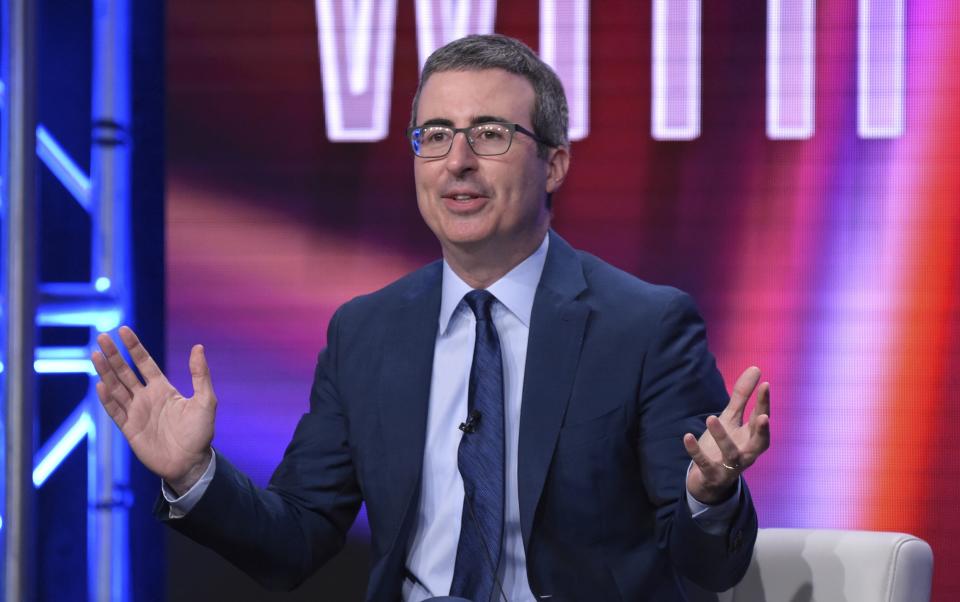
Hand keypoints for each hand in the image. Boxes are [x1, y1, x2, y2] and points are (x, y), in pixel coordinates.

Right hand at [92, 325, 216, 494]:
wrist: (191, 463)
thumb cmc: (200, 432)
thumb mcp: (205, 400)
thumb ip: (200, 375)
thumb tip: (198, 347)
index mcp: (163, 388)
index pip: (144, 363)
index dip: (133, 347)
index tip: (123, 330)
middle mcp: (147, 397)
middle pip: (125, 372)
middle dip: (114, 355)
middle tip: (101, 337)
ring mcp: (136, 412)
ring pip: (116, 388)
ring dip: (105, 372)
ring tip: (95, 354)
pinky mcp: (129, 429)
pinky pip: (115, 411)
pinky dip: (107, 399)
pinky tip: (100, 384)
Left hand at [684, 366, 769, 503]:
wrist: (709, 479)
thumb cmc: (724, 444)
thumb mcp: (731, 418)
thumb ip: (742, 395)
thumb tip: (756, 368)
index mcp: (751, 437)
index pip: (761, 419)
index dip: (764, 403)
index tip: (765, 384)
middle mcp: (746, 453)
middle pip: (759, 442)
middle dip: (762, 430)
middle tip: (764, 417)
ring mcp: (730, 466)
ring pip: (731, 453)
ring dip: (723, 437)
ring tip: (711, 417)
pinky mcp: (712, 474)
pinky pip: (705, 464)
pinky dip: (696, 452)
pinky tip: (686, 436)